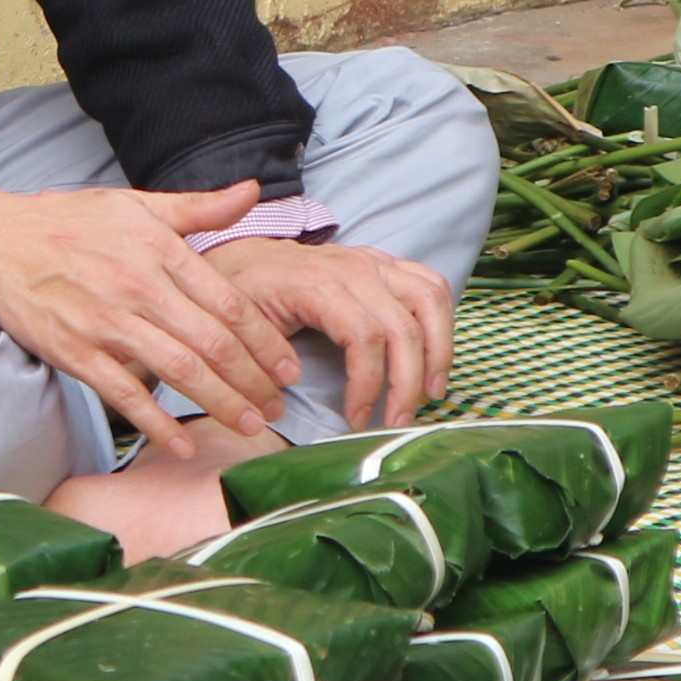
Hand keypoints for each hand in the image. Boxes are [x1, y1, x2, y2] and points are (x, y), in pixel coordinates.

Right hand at [0, 181, 300, 452]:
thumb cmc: (69, 223)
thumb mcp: (136, 204)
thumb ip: (198, 207)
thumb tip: (251, 192)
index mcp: (159, 250)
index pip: (229, 303)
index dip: (266, 341)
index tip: (289, 367)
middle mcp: (138, 286)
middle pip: (213, 342)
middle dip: (254, 381)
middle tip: (278, 407)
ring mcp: (106, 322)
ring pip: (179, 369)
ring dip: (221, 403)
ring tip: (249, 425)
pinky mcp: (76, 351)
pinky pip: (124, 393)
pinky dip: (156, 422)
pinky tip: (181, 444)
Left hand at [205, 236, 451, 428]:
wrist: (239, 258)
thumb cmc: (241, 297)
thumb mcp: (243, 328)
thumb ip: (266, 358)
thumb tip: (290, 393)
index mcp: (317, 283)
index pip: (365, 337)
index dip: (368, 385)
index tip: (356, 419)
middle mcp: (353, 267)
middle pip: (403, 327)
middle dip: (407, 383)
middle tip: (398, 422)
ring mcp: (372, 261)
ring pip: (429, 301)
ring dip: (438, 351)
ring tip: (429, 393)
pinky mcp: (384, 263)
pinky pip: (430, 285)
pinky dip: (441, 320)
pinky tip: (434, 355)